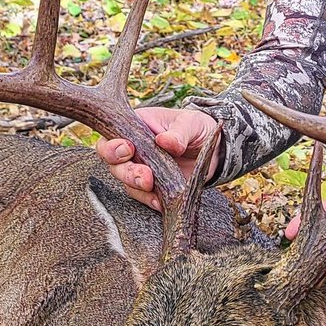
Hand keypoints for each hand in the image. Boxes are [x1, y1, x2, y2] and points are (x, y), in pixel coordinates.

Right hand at [96, 107, 220, 210]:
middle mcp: (133, 151)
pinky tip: (160, 201)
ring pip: (127, 183)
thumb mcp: (191, 123)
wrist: (214, 150)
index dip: (112, 147)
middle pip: (115, 165)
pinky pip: (145, 197)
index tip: (128, 150)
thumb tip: (165, 141)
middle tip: (145, 176)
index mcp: (135, 128)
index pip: (111, 138)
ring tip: (153, 187)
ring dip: (138, 188)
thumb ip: (179, 132)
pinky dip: (151, 200)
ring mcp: (141, 170)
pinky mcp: (153, 188)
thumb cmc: (196, 128)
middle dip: (126, 172)